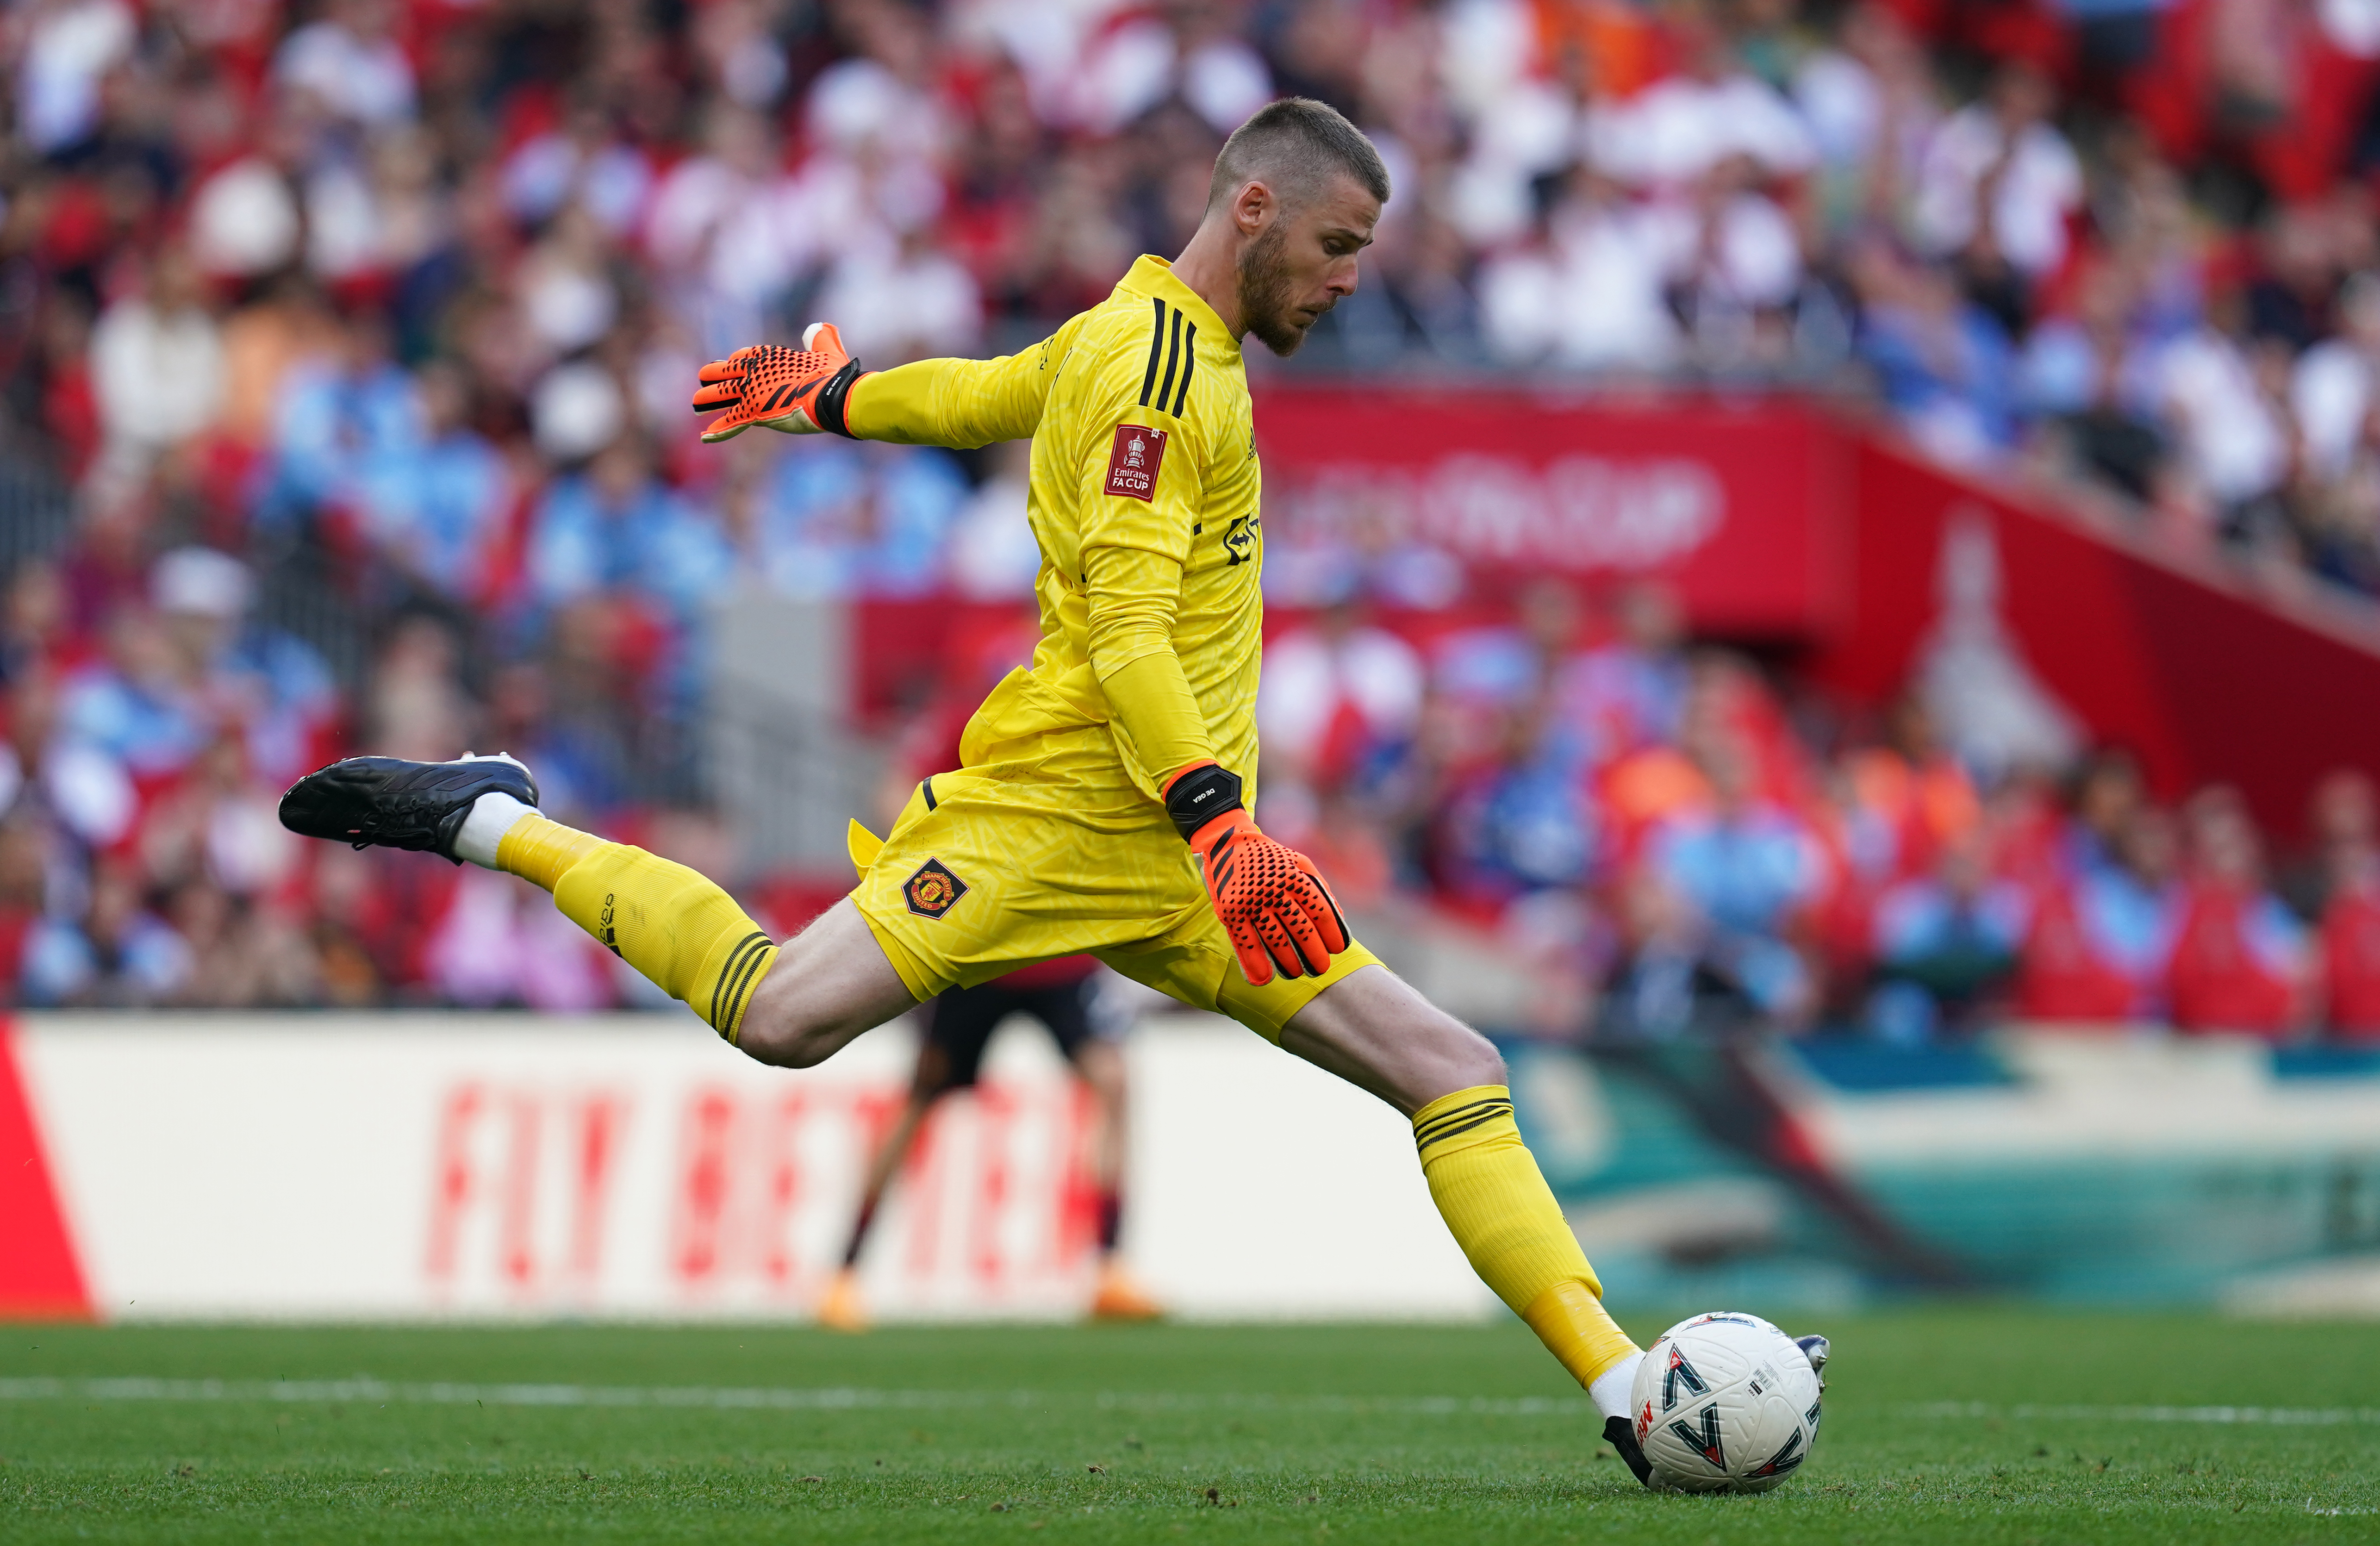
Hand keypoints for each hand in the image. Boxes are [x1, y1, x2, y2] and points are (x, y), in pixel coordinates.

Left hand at [690, 323, 865, 442]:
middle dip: (713, 377)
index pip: (744, 356)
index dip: (736, 363)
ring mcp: (751, 391)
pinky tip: (705, 437)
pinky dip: (718, 431)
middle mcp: (756, 370)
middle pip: (725, 371)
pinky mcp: (753, 412)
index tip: (729, 366)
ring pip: (720, 394)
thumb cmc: (834, 376)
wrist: (834, 396)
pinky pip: (730, 422)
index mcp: (771, 356)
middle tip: (705, 383)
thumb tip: (818, 326)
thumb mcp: (828, 352)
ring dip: (707, 400)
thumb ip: (820, 339)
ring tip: (696, 406)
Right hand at [1168, 762, 1348, 985]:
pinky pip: (1244, 942)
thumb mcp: (1300, 862)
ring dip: (1288, 961)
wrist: (1227, 841)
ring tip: (1297, 973)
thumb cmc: (1271, 857)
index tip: (1338, 948)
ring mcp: (1251, 901)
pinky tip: (1264, 979)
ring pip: (1274, 939)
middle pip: (1300, 929)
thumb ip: (1320, 888)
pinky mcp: (1230, 911)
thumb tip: (1339, 918)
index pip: (1320, 911)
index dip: (1332, 933)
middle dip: (1314, 953)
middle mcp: (1274, 889)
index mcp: (1295, 876)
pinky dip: (1254, 963)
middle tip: (1321, 968)